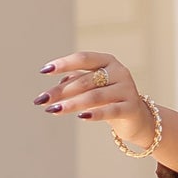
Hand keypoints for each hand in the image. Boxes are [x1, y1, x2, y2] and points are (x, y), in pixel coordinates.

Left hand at [35, 51, 155, 148]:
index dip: (63, 63)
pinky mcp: (131, 108)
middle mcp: (119, 72)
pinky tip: (80, 117)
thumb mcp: (90, 87)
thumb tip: (55, 87)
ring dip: (71, 104)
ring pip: (94, 96)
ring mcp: (127, 89)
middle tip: (42, 100)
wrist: (136, 117)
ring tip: (53, 110)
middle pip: (84, 80)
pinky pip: (110, 111)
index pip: (83, 59)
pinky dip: (94, 113)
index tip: (44, 71)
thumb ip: (74, 83)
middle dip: (61, 91)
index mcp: (107, 61)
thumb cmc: (108, 98)